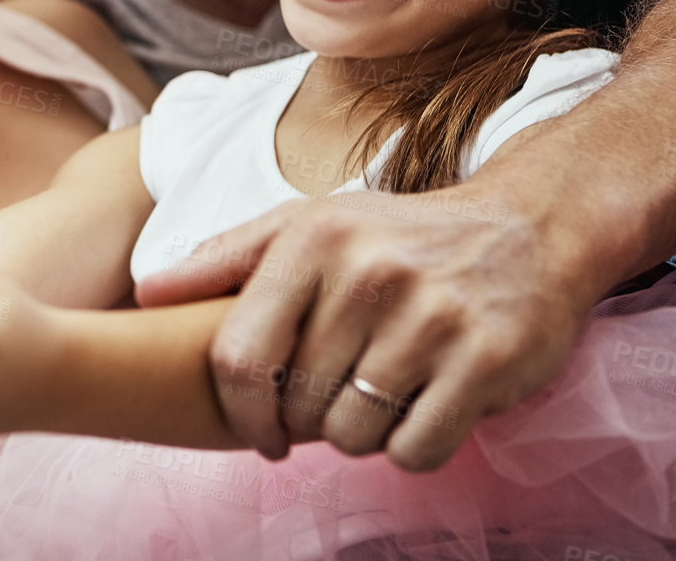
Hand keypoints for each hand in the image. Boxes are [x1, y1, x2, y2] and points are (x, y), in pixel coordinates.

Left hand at [134, 185, 596, 471]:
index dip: (240, 412)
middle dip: (311, 421)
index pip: (240, 359)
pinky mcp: (487, 360)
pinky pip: (414, 451)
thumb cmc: (398, 237)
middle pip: (298, 406)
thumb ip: (224, 259)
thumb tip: (147, 293)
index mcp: (311, 240)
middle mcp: (368, 274)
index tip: (259, 430)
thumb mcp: (308, 225)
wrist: (529, 229)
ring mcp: (431, 317)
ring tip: (385, 392)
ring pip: (353, 436)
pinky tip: (426, 404)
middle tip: (342, 396)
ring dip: (363, 434)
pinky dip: (414, 446)